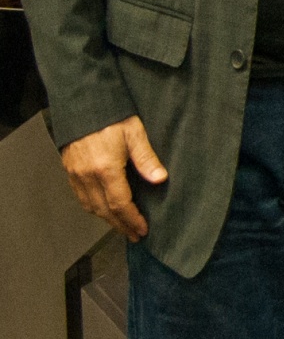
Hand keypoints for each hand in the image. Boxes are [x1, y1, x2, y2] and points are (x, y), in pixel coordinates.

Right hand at [60, 115, 166, 241]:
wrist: (83, 104)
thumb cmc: (111, 116)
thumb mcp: (135, 133)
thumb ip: (146, 159)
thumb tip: (160, 179)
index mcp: (105, 169)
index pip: (120, 204)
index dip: (132, 219)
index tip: (142, 229)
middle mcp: (87, 175)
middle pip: (104, 210)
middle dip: (121, 225)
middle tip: (134, 234)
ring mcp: (76, 174)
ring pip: (90, 206)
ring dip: (107, 219)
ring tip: (122, 226)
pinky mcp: (69, 170)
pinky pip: (81, 197)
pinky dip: (94, 208)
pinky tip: (104, 209)